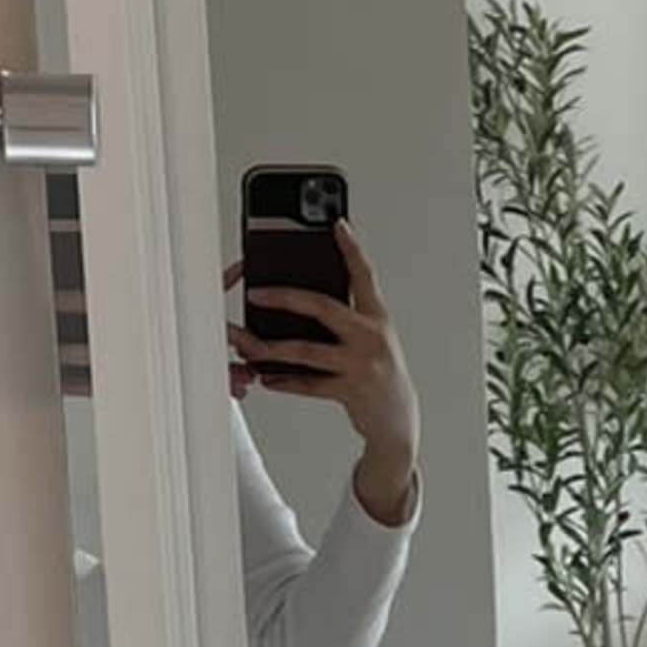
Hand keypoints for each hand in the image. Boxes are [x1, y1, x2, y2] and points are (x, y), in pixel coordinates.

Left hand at [226, 241, 419, 529]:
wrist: (398, 421)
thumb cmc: (378, 373)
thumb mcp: (372, 339)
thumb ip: (348, 317)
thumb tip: (301, 299)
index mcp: (377, 318)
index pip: (364, 275)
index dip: (351, 248)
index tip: (336, 225)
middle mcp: (372, 337)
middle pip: (323, 307)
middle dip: (285, 298)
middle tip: (257, 292)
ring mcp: (362, 364)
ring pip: (306, 351)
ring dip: (271, 348)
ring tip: (247, 344)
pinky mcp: (350, 391)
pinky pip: (308, 384)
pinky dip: (284, 381)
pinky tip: (267, 376)